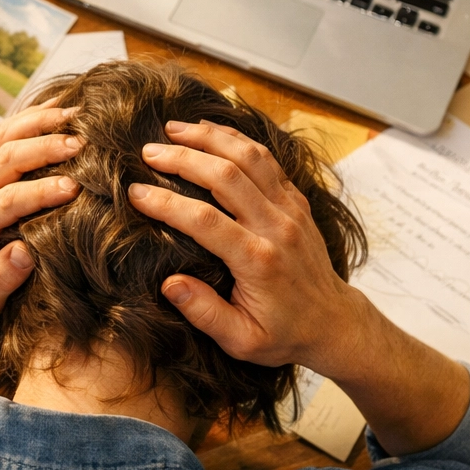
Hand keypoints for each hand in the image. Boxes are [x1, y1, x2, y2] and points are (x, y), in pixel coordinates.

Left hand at [0, 102, 80, 323]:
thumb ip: (1, 280)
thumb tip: (24, 253)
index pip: (7, 200)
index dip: (41, 192)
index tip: (75, 188)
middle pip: (6, 157)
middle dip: (46, 147)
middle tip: (83, 144)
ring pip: (4, 134)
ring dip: (41, 122)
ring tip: (77, 116)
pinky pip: (4, 129)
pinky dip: (31, 115)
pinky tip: (59, 106)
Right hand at [131, 119, 469, 453]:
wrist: (333, 323)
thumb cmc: (283, 334)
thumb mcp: (241, 340)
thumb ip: (204, 313)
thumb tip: (169, 283)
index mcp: (258, 261)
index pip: (204, 221)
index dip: (166, 203)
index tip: (135, 193)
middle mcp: (276, 227)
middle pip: (226, 175)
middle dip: (183, 157)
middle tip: (147, 152)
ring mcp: (290, 209)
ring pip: (249, 156)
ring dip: (209, 137)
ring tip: (174, 128)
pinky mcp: (295, 199)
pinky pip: (267, 158)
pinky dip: (237, 138)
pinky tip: (211, 131)